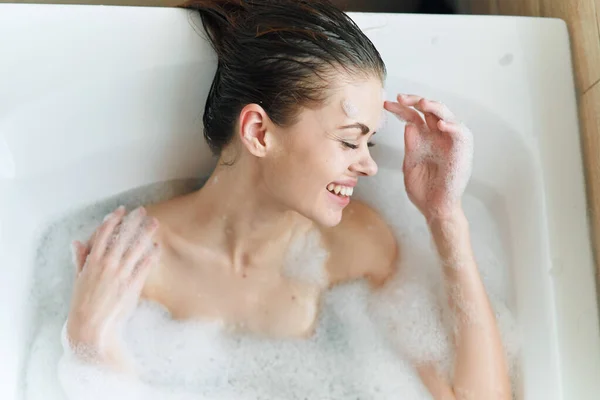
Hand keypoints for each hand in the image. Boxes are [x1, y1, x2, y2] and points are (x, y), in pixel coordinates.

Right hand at [67, 206, 159, 363]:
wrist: (91, 326)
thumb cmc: (83, 303)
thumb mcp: (78, 279)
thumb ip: (80, 259)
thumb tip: (77, 242)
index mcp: (92, 261)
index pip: (103, 233)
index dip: (113, 219)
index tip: (121, 210)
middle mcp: (106, 264)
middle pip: (122, 236)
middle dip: (133, 221)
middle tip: (143, 210)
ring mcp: (120, 274)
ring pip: (135, 248)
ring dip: (146, 233)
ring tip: (155, 223)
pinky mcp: (131, 285)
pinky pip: (144, 266)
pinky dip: (151, 256)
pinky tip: (158, 248)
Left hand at [384, 94, 472, 220]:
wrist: (435, 208)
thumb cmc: (423, 190)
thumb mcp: (410, 163)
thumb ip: (410, 144)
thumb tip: (408, 125)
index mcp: (423, 138)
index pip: (413, 116)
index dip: (400, 108)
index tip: (386, 104)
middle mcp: (437, 136)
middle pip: (429, 110)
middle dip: (415, 101)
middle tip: (401, 98)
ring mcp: (449, 142)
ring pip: (446, 115)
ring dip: (435, 107)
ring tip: (422, 104)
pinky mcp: (461, 152)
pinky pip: (461, 133)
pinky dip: (452, 126)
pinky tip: (440, 125)